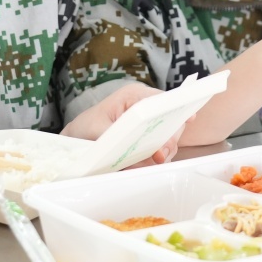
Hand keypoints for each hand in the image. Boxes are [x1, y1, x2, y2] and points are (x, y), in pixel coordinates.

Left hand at [62, 82, 185, 163]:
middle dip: (169, 139)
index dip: (177, 109)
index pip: (163, 100)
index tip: (188, 119)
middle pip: (172, 120)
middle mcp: (146, 108)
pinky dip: (156, 159)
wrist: (72, 141)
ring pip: (169, 138)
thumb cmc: (84, 129)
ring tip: (151, 161)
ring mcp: (149, 125)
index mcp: (134, 97)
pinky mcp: (147, 141)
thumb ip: (121, 140)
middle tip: (160, 155)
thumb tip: (145, 154)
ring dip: (163, 152)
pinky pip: (161, 150)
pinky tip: (146, 164)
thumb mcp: (97, 130)